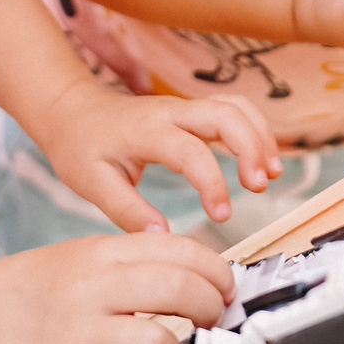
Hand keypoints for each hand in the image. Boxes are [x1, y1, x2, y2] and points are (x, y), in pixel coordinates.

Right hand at [0, 232, 233, 343]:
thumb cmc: (51, 288)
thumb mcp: (93, 255)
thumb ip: (144, 260)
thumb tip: (210, 276)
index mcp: (103, 253)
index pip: (180, 250)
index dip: (217, 273)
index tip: (225, 289)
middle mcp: (90, 290)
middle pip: (177, 290)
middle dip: (210, 308)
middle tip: (211, 319)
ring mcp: (75, 336)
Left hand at [32, 80, 279, 233]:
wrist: (72, 112)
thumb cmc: (82, 148)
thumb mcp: (92, 183)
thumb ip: (127, 210)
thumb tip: (161, 237)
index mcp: (145, 131)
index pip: (190, 150)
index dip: (212, 182)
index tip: (222, 214)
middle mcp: (170, 111)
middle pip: (225, 113)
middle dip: (251, 146)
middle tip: (260, 186)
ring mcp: (184, 107)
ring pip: (235, 106)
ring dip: (260, 135)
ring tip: (270, 174)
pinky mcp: (193, 112)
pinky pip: (233, 109)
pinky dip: (254, 129)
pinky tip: (262, 160)